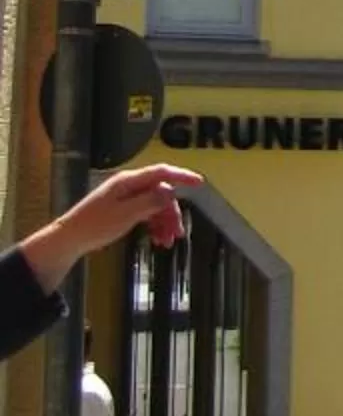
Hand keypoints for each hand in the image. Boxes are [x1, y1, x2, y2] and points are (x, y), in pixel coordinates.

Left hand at [80, 164, 200, 251]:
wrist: (70, 239)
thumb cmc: (95, 226)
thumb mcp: (126, 215)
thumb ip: (150, 201)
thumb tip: (171, 191)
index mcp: (128, 182)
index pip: (162, 173)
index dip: (182, 176)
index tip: (200, 183)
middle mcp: (128, 186)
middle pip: (161, 193)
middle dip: (172, 213)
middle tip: (177, 233)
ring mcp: (125, 197)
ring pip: (155, 205)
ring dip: (164, 222)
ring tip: (165, 242)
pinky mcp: (122, 209)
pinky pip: (146, 213)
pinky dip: (154, 225)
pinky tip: (156, 239)